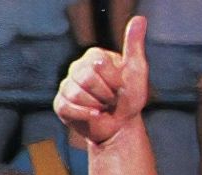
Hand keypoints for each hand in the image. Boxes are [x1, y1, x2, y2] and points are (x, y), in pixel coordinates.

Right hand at [54, 15, 148, 144]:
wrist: (121, 127)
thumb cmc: (128, 99)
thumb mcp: (136, 72)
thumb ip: (134, 46)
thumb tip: (140, 19)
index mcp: (94, 56)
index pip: (98, 63)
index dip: (113, 80)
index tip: (119, 86)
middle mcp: (77, 68)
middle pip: (86, 79)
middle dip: (105, 95)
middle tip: (111, 99)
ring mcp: (67, 86)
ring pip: (77, 95)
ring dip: (96, 107)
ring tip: (102, 107)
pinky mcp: (61, 104)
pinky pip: (68, 108)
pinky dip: (85, 116)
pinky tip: (95, 116)